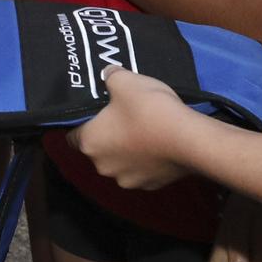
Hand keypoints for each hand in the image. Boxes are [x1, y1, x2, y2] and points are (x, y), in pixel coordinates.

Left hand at [68, 65, 191, 189]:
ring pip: (121, 161)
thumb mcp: (125, 80)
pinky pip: (142, 170)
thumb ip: (110, 76)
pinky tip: (160, 144)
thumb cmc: (149, 109)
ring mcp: (128, 180)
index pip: (72, 136)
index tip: (96, 112)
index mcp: (89, 144)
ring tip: (145, 129)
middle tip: (124, 115)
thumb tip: (108, 75)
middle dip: (108, 135)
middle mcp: (103, 167)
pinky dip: (147, 160)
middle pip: (98, 149)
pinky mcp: (151, 186)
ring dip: (128, 150)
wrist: (190, 139)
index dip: (82, 123)